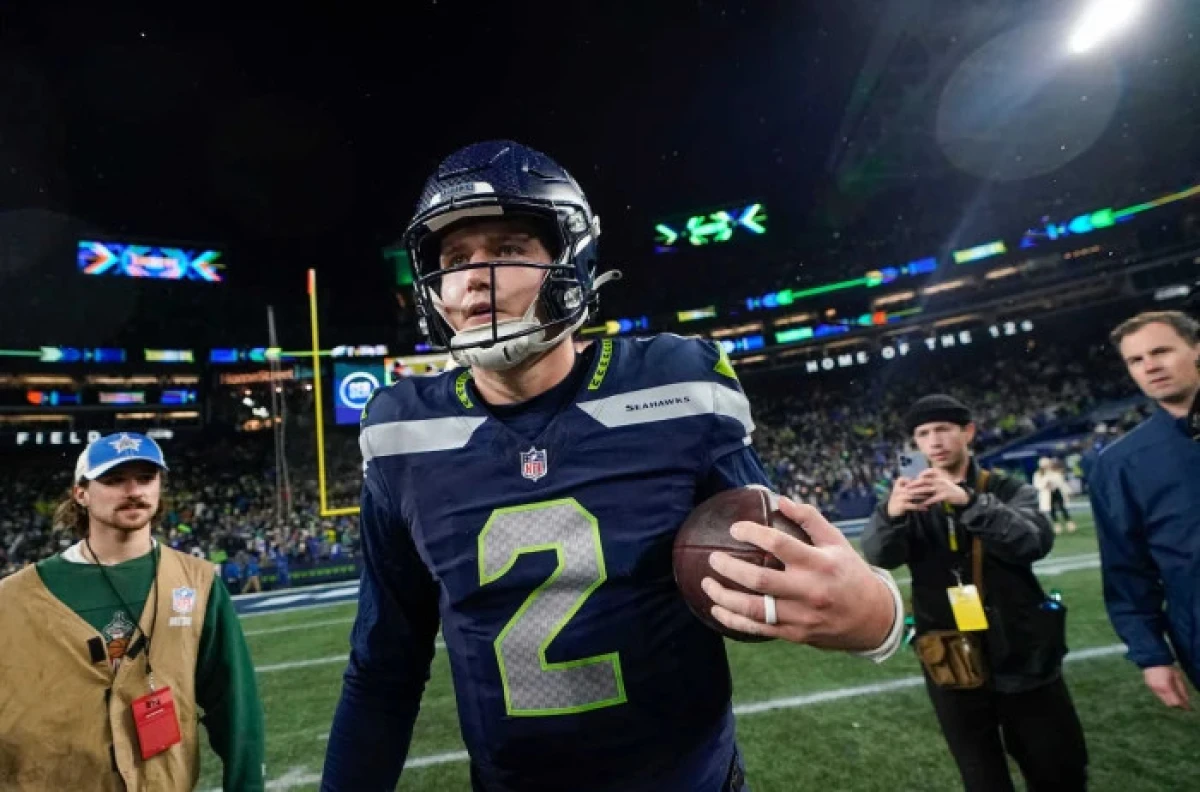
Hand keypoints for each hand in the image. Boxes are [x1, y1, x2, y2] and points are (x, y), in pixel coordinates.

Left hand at [701, 498, 895, 650]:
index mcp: (819, 564)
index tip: (735, 529)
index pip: (779, 545)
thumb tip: (780, 500)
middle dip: (730, 569)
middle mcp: (809, 591)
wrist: (872, 619)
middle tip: (713, 558)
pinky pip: (758, 630)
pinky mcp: (795, 635)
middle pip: (760, 580)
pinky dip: (733, 622)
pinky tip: (716, 610)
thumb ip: (809, 518)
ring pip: (754, 610)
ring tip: (706, 583)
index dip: (753, 533)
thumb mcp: (836, 542)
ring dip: (725, 598)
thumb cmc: (850, 573)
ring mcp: (801, 616)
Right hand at [886, 477, 933, 517]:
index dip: (917, 481)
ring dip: (923, 496)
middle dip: (923, 488)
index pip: (909, 481)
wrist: (890, 511)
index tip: (927, 481)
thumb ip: (904, 484)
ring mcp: (900, 499)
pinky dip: (920, 507)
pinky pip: (913, 506)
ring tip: (930, 497)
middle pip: (913, 488)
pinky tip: (926, 508)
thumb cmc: (896, 500)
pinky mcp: (902, 506)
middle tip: (933, 488)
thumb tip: (912, 479)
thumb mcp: (897, 490)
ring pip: (914, 496)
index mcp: (898, 486)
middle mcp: (899, 491)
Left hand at [914, 468, 969, 507]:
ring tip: (910, 495)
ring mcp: (942, 487)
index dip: (917, 478)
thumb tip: (918, 481)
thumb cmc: (948, 490)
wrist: (961, 496)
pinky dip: (928, 501)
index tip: (909, 481)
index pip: (926, 474)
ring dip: (918, 492)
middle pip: (924, 481)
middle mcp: (939, 480)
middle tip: (906, 488)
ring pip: (927, 489)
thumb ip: (931, 482)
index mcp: (938, 476)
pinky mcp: (945, 495)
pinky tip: (922, 504)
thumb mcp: (940, 483)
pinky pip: (934, 498)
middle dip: (914, 484)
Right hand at [1144, 665, 1191, 709]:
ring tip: (1176, 695)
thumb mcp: (1178, 676)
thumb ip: (1182, 689)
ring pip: (1163, 700)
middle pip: (1169, 704)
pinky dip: (1165, 695)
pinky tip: (1168, 690)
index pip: (1176, 702)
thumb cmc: (1167, 667)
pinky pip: (1159, 695)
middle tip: (1183, 701)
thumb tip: (1186, 700)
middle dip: (1177, 704)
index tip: (1189, 708)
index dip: (1183, 705)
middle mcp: (1158, 690)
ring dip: (1170, 700)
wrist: (1152, 660)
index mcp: (1166, 687)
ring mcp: (1152, 689)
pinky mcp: (1149, 687)